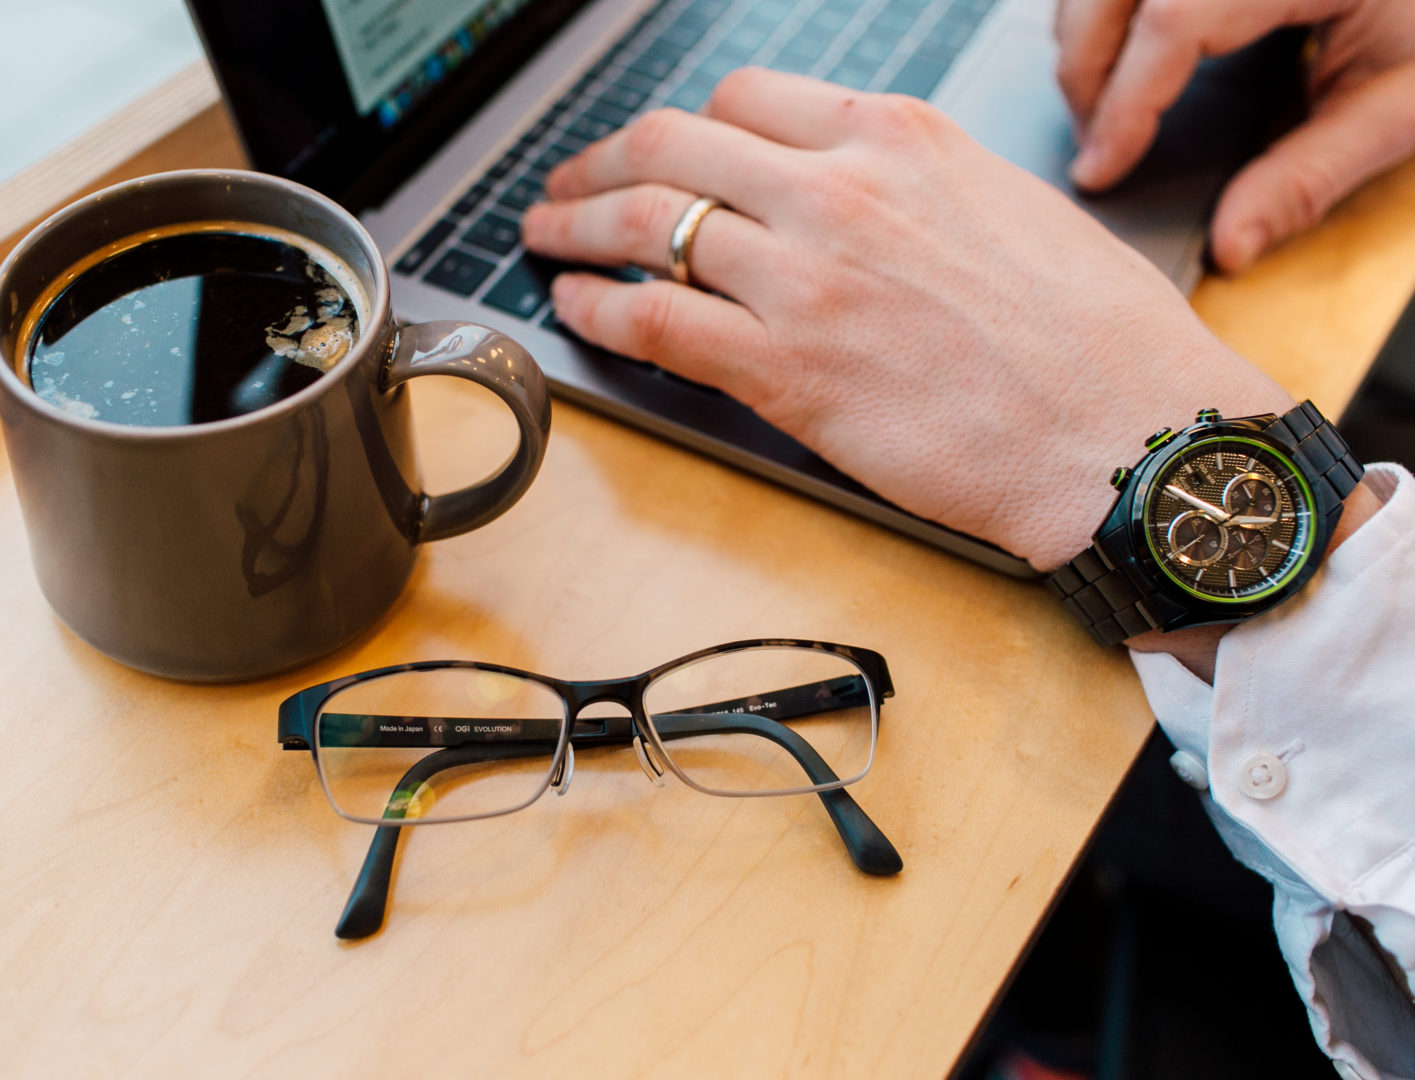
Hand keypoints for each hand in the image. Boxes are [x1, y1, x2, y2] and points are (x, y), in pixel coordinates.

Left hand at [521, 69, 1292, 572]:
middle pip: (671, 144)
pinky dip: (597, 306)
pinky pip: (653, 318)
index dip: (682, 124)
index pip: (745, 96)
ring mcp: (804, 278)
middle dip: (599, 162)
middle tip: (568, 187)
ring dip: (575, 229)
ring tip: (545, 238)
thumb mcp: (1007, 204)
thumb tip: (849, 194)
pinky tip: (576, 307)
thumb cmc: (1092, 333)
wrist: (1124, 430)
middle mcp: (838, 193)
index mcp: (896, 140)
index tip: (657, 149)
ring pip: (646, 224)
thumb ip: (911, 186)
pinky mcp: (784, 371)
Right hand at [1056, 0, 1414, 271]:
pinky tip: (1128, 52)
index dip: (1124, 102)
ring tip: (1108, 104)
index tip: (1102, 168)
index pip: (1175, 20)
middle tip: (1097, 147)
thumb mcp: (1403, 104)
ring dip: (1086, 35)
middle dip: (1084, 72)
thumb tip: (1230, 245)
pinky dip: (1108, 10)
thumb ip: (1311, 174)